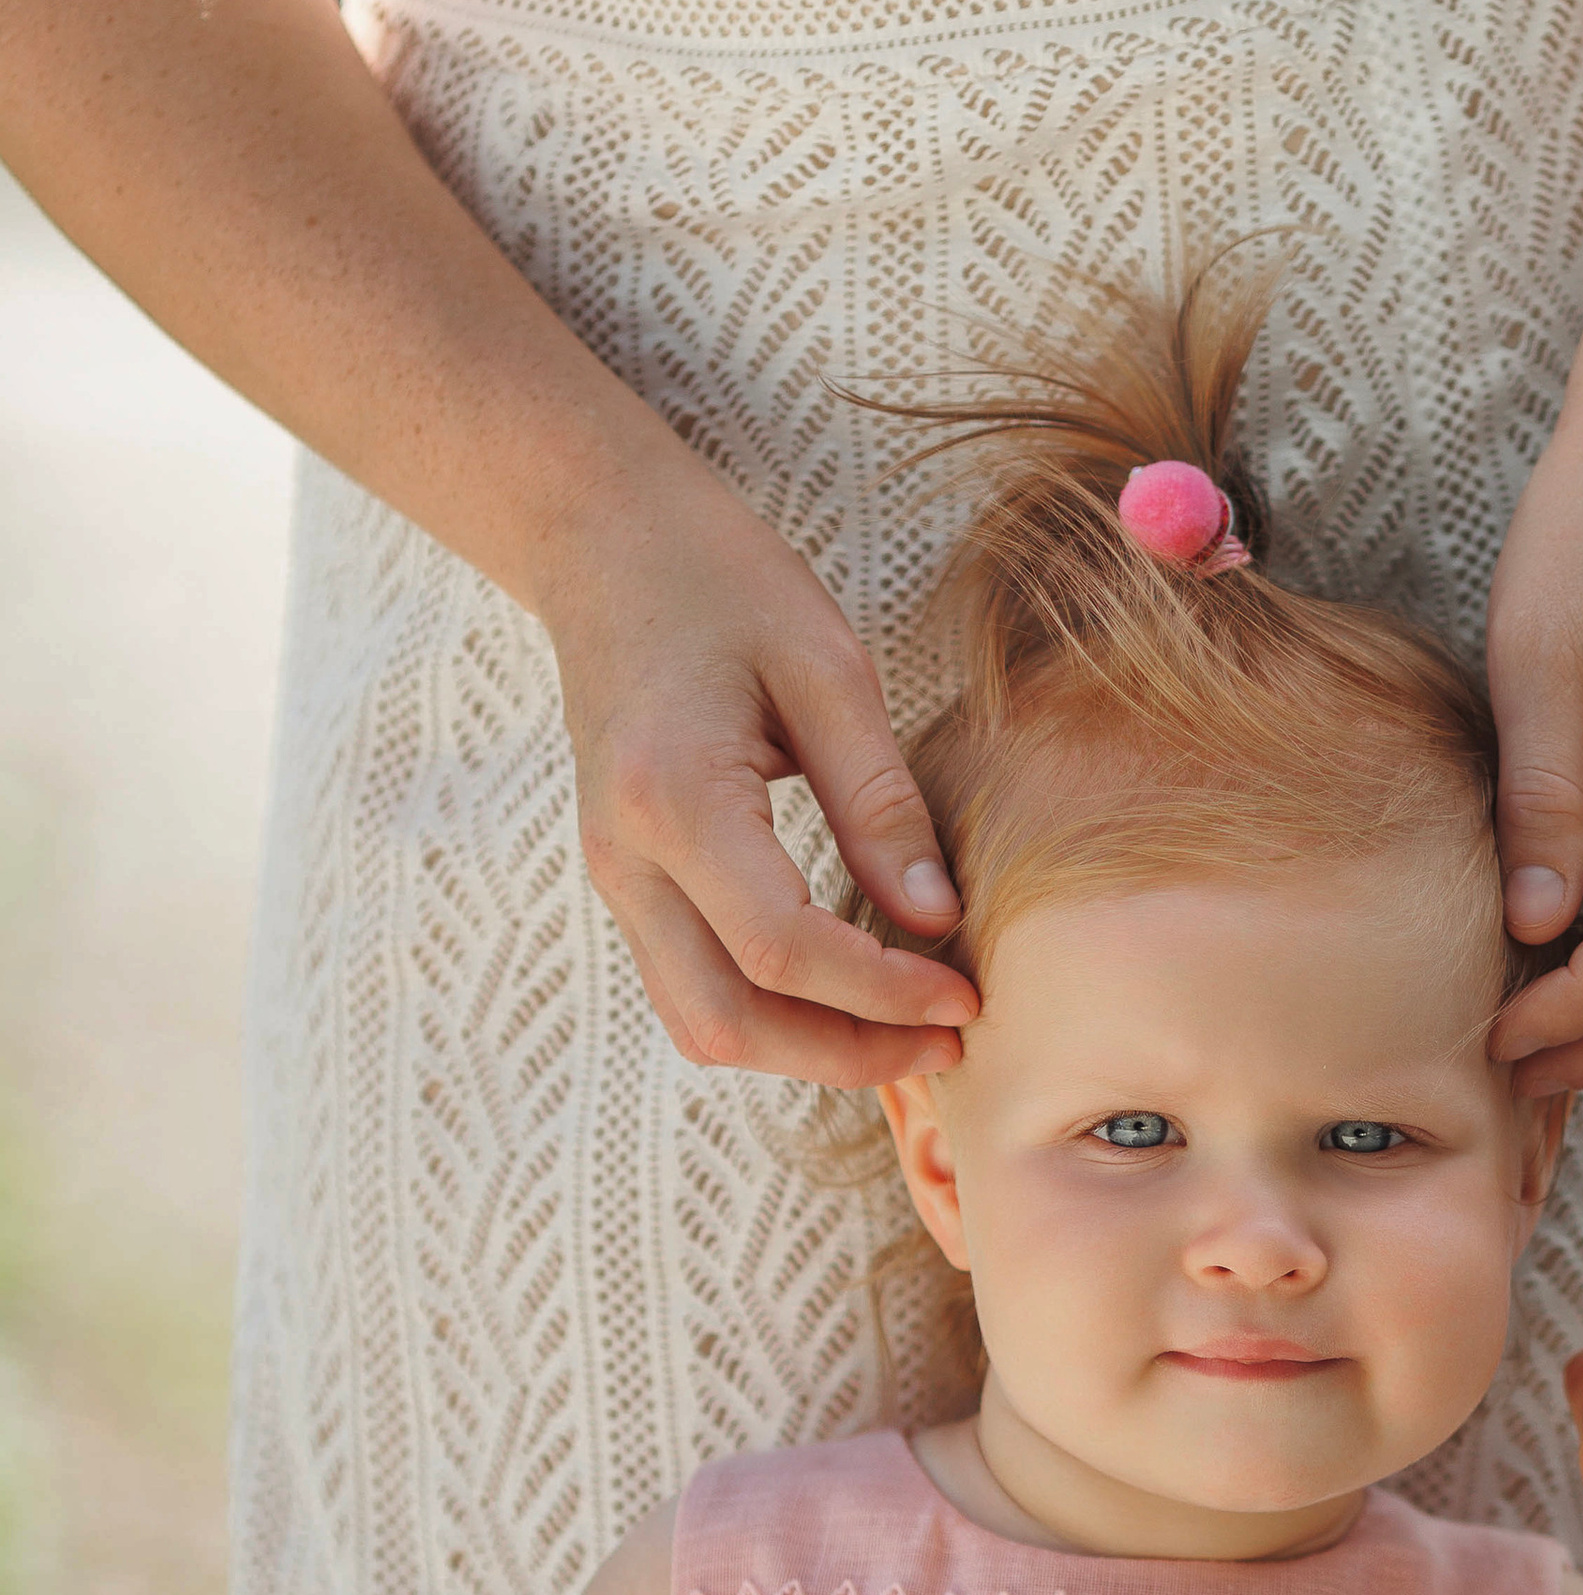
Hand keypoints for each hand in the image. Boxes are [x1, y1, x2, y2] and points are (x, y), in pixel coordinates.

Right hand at [547, 457, 980, 1090]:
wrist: (602, 541)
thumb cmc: (721, 580)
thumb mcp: (826, 668)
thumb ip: (880, 801)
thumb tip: (938, 921)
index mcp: (672, 797)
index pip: (780, 950)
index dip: (882, 994)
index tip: (968, 995)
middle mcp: (624, 856)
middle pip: (726, 1021)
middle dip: (845, 1054)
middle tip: (950, 1041)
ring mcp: (613, 876)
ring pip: (700, 1023)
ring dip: (807, 1051)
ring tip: (911, 1030)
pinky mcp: (627, 880)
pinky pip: (691, 986)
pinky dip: (773, 1014)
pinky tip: (852, 994)